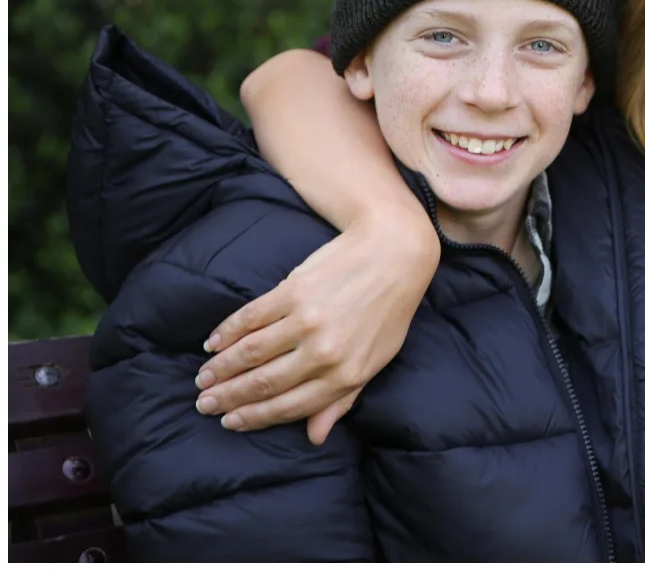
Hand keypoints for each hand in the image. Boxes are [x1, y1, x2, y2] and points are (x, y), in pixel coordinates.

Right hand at [193, 210, 438, 444]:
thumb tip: (315, 437)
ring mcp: (306, 321)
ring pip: (251, 353)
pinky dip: (227, 332)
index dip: (254, 417)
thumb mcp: (377, 359)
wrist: (396, 253)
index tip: (229, 422)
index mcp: (346, 375)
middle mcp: (323, 353)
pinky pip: (251, 318)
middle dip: (228, 397)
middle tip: (204, 403)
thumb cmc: (389, 310)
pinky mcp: (293, 291)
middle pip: (263, 383)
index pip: (290, 406)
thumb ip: (343, 398)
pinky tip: (214, 342)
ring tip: (203, 377)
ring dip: (221, 368)